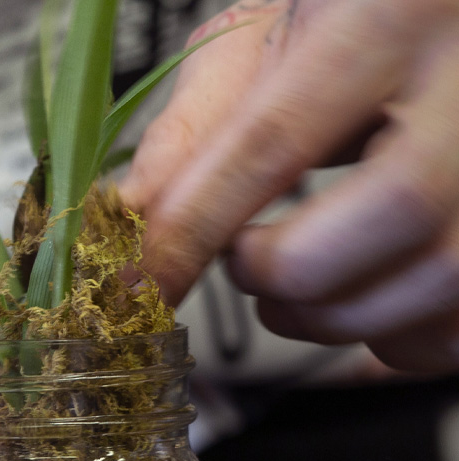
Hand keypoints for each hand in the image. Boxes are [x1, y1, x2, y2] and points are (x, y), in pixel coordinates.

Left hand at [122, 0, 458, 372]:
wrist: (434, 25)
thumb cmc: (345, 26)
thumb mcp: (259, 46)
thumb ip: (191, 131)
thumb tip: (128, 219)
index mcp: (389, 15)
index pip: (276, 141)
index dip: (193, 230)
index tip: (140, 285)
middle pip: (395, 211)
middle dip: (286, 271)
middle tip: (246, 263)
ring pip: (438, 285)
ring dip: (331, 316)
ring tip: (293, 278)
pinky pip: (453, 331)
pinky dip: (386, 335)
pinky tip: (359, 289)